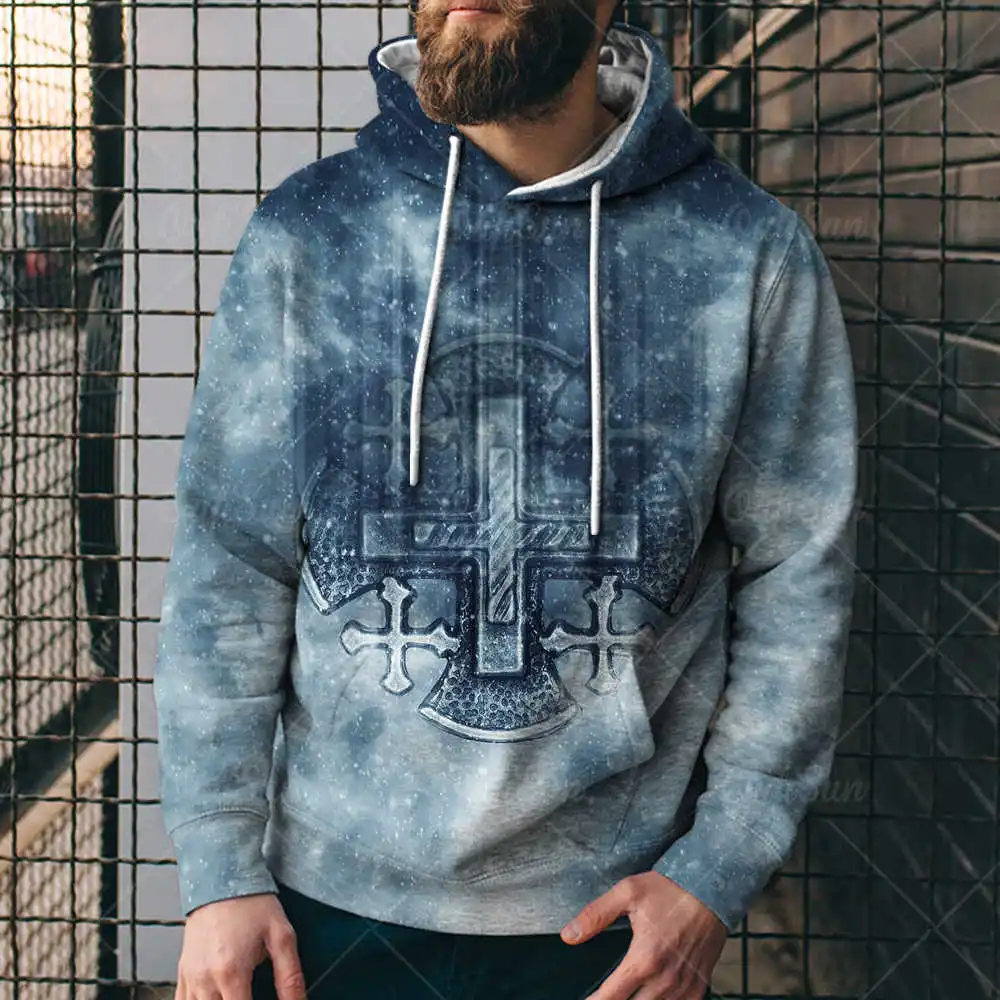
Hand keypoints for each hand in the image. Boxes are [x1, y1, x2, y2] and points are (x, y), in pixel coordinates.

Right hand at [175, 892, 306, 999]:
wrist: (222, 877)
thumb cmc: (251, 903)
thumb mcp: (281, 935)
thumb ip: (290, 976)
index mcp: (231, 972)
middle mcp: (205, 980)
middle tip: (252, 994)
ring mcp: (190, 978)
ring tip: (238, 995)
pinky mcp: (182, 973)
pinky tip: (217, 998)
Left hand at [559, 871, 727, 999]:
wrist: (712, 888)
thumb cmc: (670, 890)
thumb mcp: (627, 893)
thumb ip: (595, 915)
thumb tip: (569, 936)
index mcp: (644, 959)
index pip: (612, 997)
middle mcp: (665, 980)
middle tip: (604, 996)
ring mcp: (684, 987)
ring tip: (623, 996)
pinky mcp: (699, 986)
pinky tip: (651, 997)